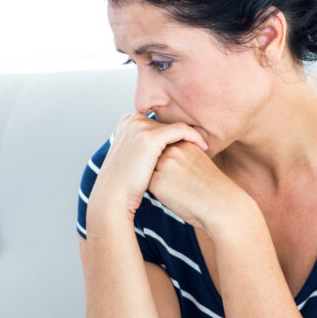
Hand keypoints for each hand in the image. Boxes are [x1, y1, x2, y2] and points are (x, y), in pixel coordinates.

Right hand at [87, 112, 208, 218]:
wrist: (113, 198)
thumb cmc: (125, 184)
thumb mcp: (132, 157)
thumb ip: (144, 146)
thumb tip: (162, 145)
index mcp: (127, 121)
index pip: (158, 124)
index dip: (173, 136)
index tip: (187, 146)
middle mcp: (133, 119)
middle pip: (166, 125)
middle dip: (181, 138)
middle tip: (198, 149)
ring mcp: (140, 127)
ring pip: (175, 128)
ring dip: (190, 138)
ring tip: (201, 150)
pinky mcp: (151, 137)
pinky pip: (182, 130)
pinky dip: (195, 137)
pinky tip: (203, 148)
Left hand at [147, 140, 253, 234]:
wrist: (223, 206)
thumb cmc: (214, 190)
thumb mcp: (201, 163)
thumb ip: (184, 158)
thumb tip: (166, 162)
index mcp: (186, 143)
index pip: (165, 148)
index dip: (170, 163)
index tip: (182, 175)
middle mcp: (174, 150)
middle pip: (154, 157)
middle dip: (159, 169)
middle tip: (176, 183)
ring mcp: (164, 165)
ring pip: (147, 170)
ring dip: (155, 180)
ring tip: (175, 190)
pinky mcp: (157, 182)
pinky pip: (146, 185)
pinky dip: (155, 192)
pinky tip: (171, 198)